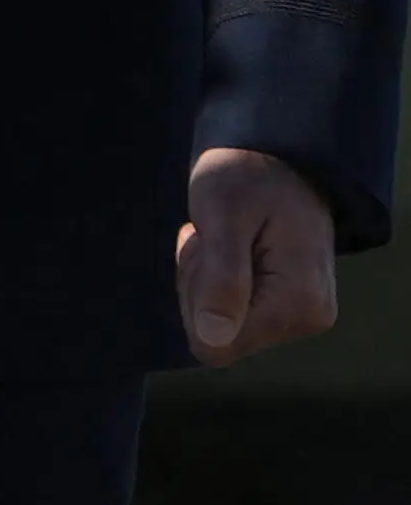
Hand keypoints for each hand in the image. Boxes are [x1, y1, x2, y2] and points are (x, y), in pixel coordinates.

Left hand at [179, 145, 342, 367]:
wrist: (282, 159)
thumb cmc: (248, 179)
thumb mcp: (223, 216)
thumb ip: (221, 278)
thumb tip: (214, 337)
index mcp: (298, 304)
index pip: (213, 344)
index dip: (195, 301)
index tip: (210, 250)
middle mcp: (308, 319)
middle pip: (216, 338)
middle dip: (199, 289)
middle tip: (215, 240)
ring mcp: (302, 315)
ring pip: (219, 326)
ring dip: (206, 281)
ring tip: (226, 239)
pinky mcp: (292, 307)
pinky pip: (232, 314)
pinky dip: (217, 281)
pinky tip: (234, 248)